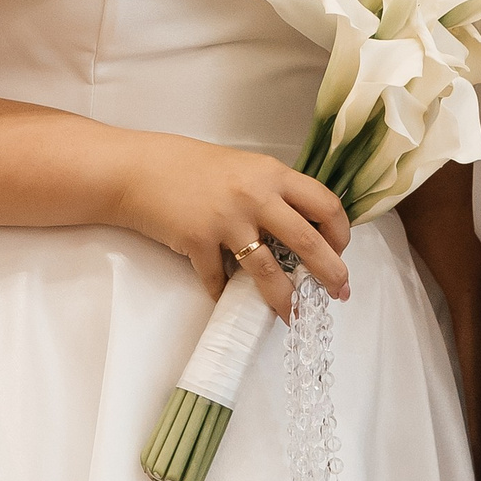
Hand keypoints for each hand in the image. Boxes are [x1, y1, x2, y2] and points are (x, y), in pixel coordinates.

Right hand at [111, 135, 350, 319]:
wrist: (139, 169)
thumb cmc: (190, 165)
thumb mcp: (242, 167)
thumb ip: (271, 191)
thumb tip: (300, 224)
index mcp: (272, 173)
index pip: (325, 204)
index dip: (340, 232)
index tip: (340, 250)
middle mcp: (256, 196)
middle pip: (308, 241)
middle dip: (330, 272)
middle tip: (339, 291)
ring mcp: (227, 221)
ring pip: (269, 271)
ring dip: (286, 299)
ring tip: (294, 315)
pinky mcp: (199, 242)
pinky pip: (219, 279)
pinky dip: (223, 294)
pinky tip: (226, 301)